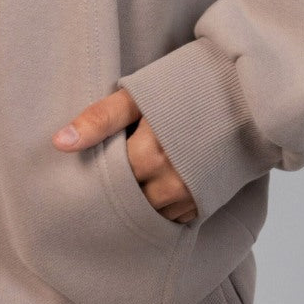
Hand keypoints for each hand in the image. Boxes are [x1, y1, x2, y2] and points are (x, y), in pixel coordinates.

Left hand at [52, 88, 197, 223]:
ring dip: (138, 200)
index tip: (93, 166)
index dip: (97, 174)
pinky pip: (171, 218)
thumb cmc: (187, 85)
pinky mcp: (205, 204)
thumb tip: (59, 143)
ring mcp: (190, 198)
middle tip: (111, 170)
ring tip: (136, 173)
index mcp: (150, 154)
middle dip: (115, 190)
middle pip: (126, 201)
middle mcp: (170, 183)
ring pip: (147, 213)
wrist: (244, 92)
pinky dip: (160, 205)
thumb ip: (99, 119)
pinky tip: (156, 183)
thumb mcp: (139, 94)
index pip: (106, 182)